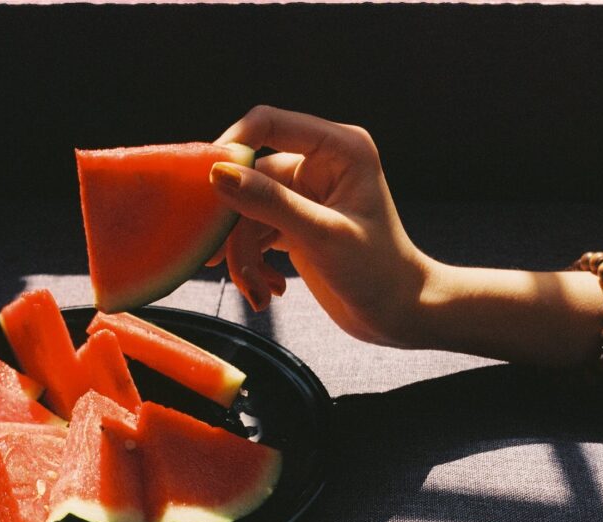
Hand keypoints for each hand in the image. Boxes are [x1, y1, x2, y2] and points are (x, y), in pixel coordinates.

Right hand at [208, 105, 434, 346]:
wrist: (397, 315)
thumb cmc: (377, 272)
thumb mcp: (321, 236)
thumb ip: (269, 202)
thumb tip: (217, 174)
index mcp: (338, 148)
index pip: (269, 124)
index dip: (232, 146)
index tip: (205, 183)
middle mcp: (319, 163)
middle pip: (250, 178)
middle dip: (236, 226)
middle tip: (223, 263)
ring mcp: (303, 194)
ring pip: (246, 211)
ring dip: (243, 254)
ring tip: (258, 291)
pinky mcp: (292, 222)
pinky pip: (253, 232)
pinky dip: (253, 263)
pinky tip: (268, 290)